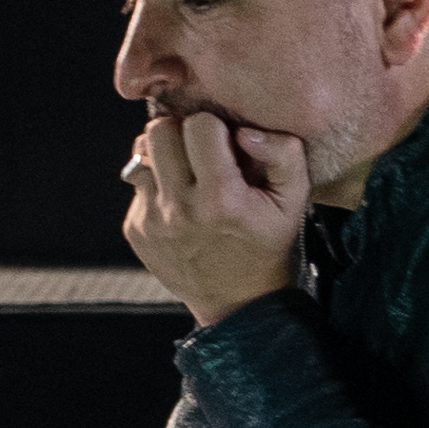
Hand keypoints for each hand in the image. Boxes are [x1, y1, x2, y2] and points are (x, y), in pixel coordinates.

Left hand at [120, 103, 309, 319]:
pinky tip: (180, 204)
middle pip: (159, 130)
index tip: (225, 146)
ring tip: (188, 174)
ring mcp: (151, 220)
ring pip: (140, 153)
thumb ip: (284, 153)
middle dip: (181, 132)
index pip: (199, 124)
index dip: (215, 127)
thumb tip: (245, 132)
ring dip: (163, 156)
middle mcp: (179, 209)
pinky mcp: (134, 229)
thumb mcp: (294, 200)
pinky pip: (137, 185)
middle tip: (200, 152)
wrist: (237, 303)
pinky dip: (157, 186)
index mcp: (221, 198)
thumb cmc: (267, 244)